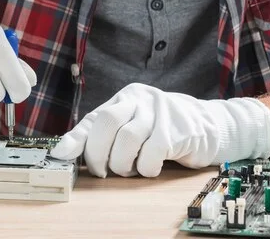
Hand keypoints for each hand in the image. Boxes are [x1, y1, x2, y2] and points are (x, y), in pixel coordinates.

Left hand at [50, 83, 269, 177]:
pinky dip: (146, 168)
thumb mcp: (133, 126)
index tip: (59, 156)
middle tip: (102, 171)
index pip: (94, 117)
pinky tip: (150, 167)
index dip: (76, 138)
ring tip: (129, 168)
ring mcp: (159, 112)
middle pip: (107, 122)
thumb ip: (105, 135)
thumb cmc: (163, 129)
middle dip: (98, 152)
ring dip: (123, 163)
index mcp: (125, 98)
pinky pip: (151, 153)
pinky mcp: (176, 130)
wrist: (209, 126)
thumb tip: (68, 152)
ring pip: (127, 139)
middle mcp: (139, 99)